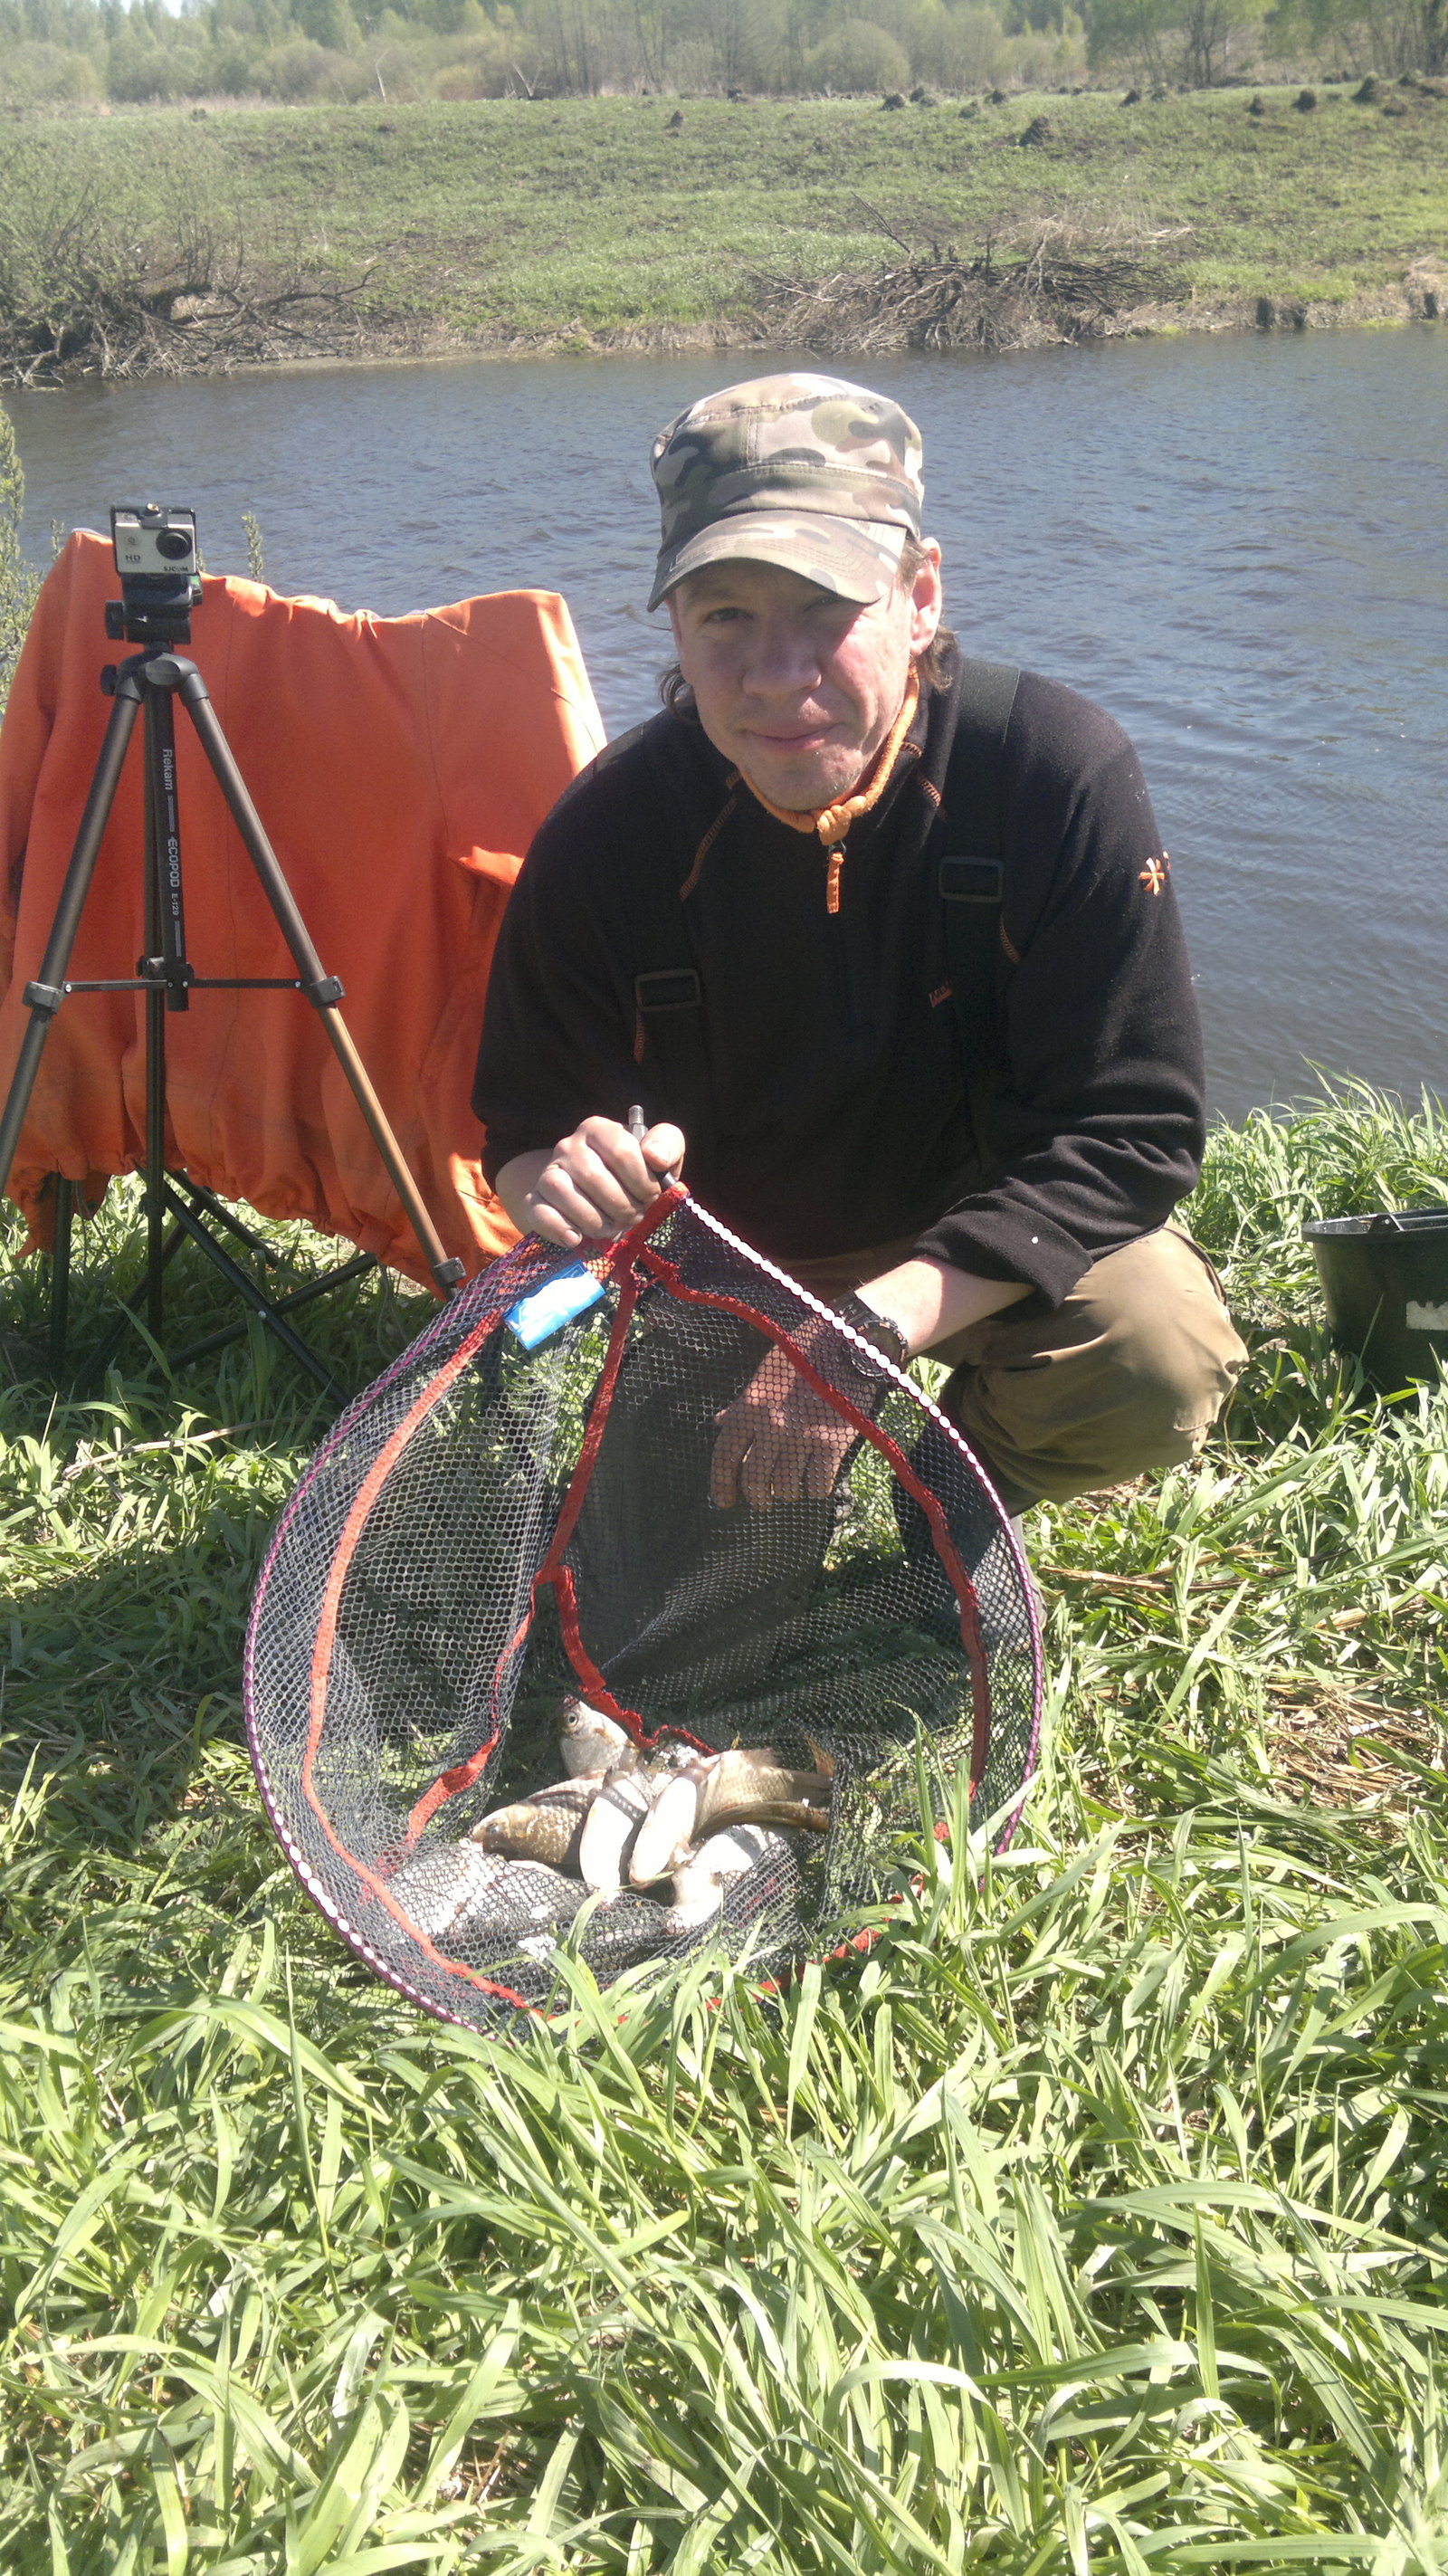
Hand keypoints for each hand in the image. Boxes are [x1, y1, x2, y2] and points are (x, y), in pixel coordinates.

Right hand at [498, 1117, 684, 1249]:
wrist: (598, 1196)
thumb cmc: (635, 1175)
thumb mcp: (660, 1155)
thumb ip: (667, 1144)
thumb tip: (655, 1158)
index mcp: (599, 1130)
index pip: (622, 1150)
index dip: (642, 1182)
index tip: (651, 1196)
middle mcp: (568, 1146)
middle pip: (594, 1176)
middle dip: (621, 1206)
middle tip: (633, 1217)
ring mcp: (548, 1172)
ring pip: (562, 1191)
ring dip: (594, 1220)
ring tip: (610, 1228)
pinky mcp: (534, 1199)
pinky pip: (540, 1212)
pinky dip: (560, 1229)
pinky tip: (578, 1238)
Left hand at [710, 1345, 857, 1507]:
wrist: (849, 1341)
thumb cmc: (804, 1353)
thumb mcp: (765, 1373)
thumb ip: (742, 1403)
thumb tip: (720, 1423)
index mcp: (750, 1406)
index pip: (725, 1457)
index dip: (721, 1485)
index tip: (723, 1501)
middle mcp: (772, 1424)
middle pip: (755, 1480)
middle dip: (758, 1498)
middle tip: (763, 1502)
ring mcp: (803, 1435)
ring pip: (787, 1487)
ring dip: (788, 1493)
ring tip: (793, 1488)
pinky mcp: (833, 1442)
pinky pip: (818, 1483)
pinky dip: (816, 1488)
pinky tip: (817, 1482)